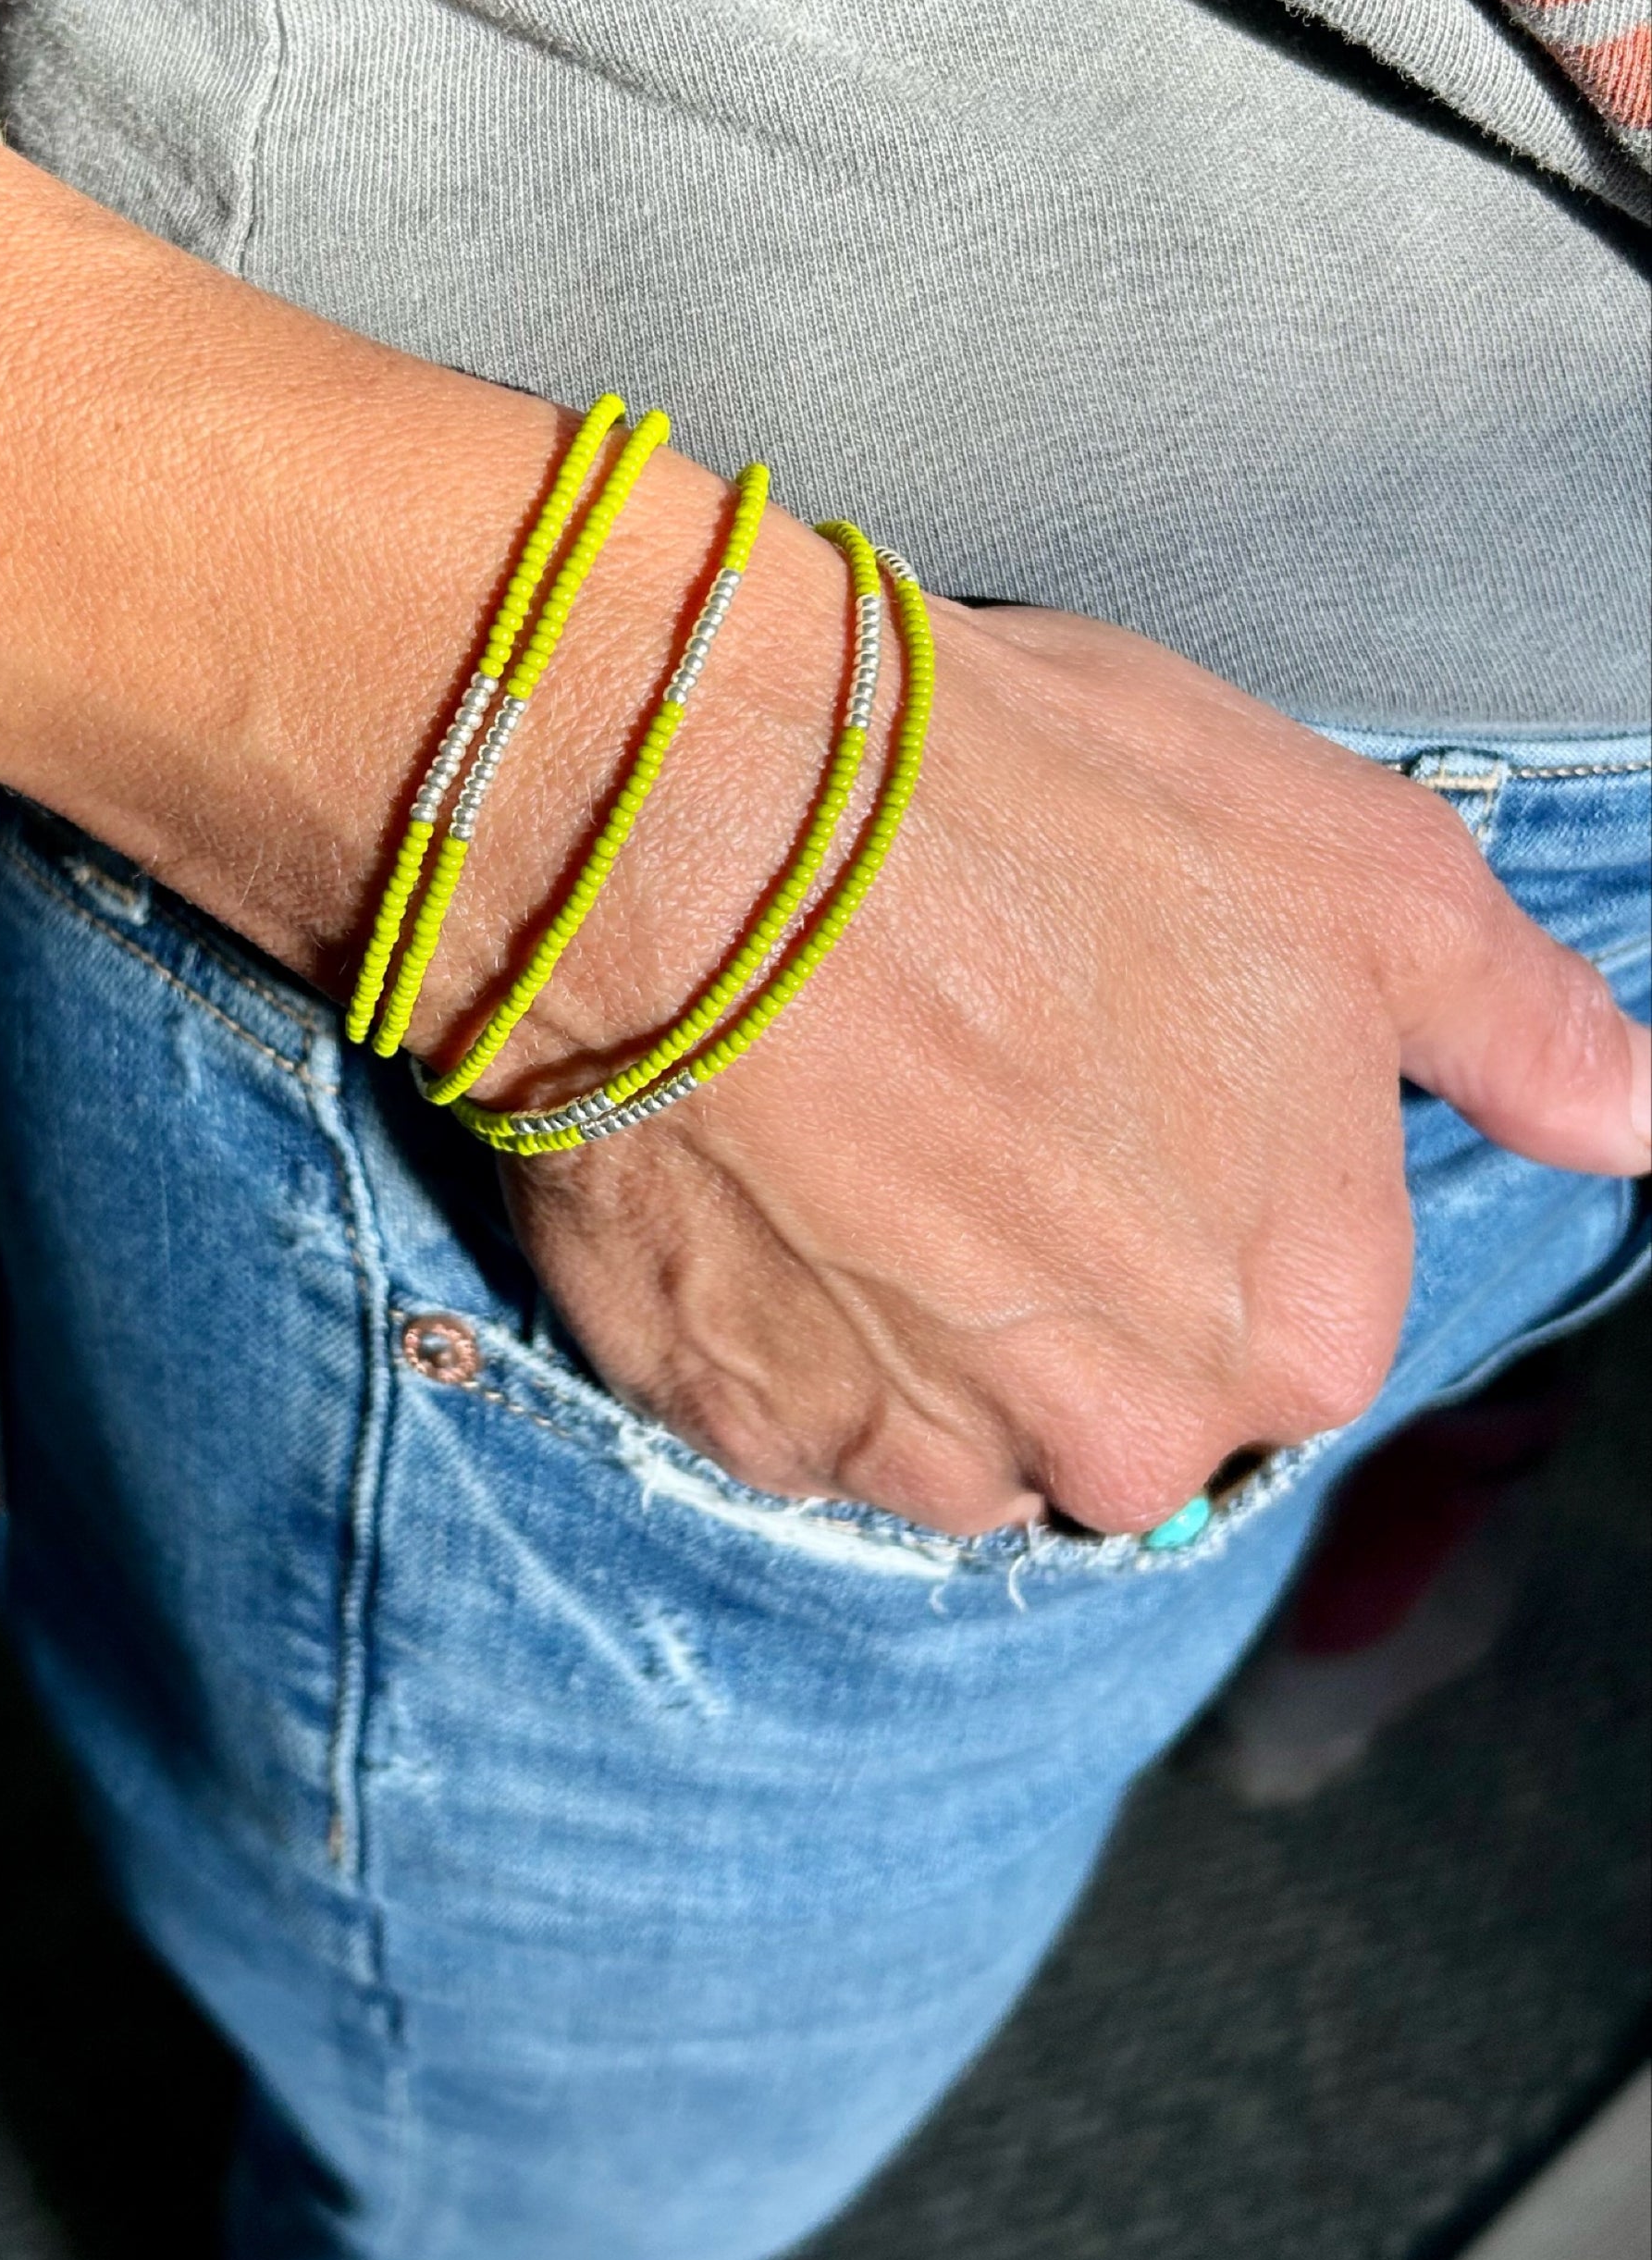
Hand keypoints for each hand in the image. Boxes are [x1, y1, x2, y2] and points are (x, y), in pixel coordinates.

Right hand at [483, 587, 1648, 1537]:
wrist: (701, 818)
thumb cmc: (1030, 814)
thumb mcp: (1349, 867)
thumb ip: (1514, 1025)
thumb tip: (1639, 1118)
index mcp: (1299, 1323)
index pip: (1283, 1322)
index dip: (1199, 1189)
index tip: (1113, 1080)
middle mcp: (1123, 1434)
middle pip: (1119, 1398)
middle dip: (1066, 1284)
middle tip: (977, 1098)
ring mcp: (914, 1446)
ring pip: (949, 1424)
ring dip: (915, 1315)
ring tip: (853, 1126)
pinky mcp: (734, 1424)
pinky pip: (787, 1407)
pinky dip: (781, 1317)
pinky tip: (764, 1170)